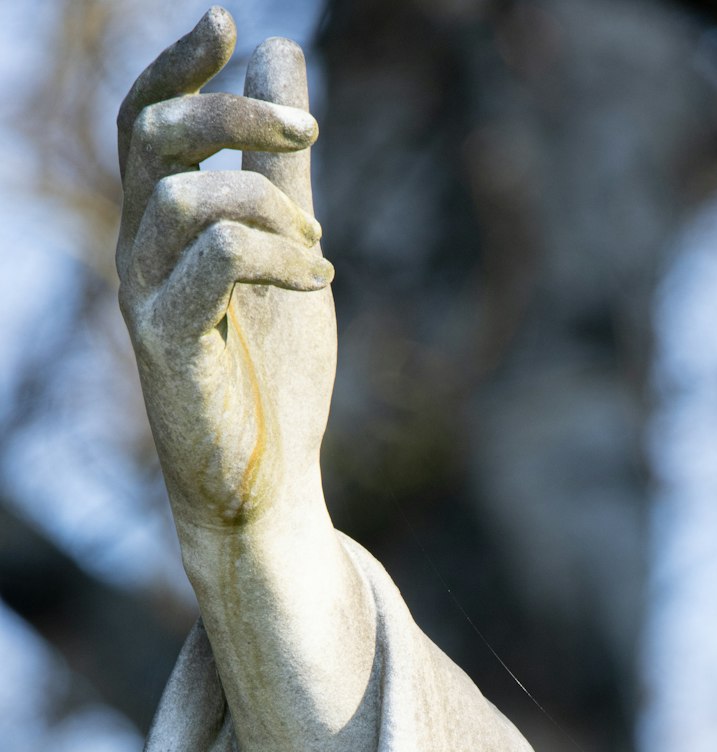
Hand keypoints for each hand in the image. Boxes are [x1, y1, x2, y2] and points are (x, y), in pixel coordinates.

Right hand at [117, 7, 335, 532]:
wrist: (267, 482)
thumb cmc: (273, 374)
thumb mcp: (286, 248)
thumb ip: (282, 163)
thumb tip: (283, 57)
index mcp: (159, 228)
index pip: (145, 123)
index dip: (177, 66)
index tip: (228, 23)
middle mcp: (137, 254)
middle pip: (155, 137)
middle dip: (234, 115)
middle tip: (310, 132)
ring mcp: (145, 299)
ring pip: (188, 195)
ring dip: (272, 208)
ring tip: (319, 252)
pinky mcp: (168, 345)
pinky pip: (217, 258)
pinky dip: (280, 256)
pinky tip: (320, 281)